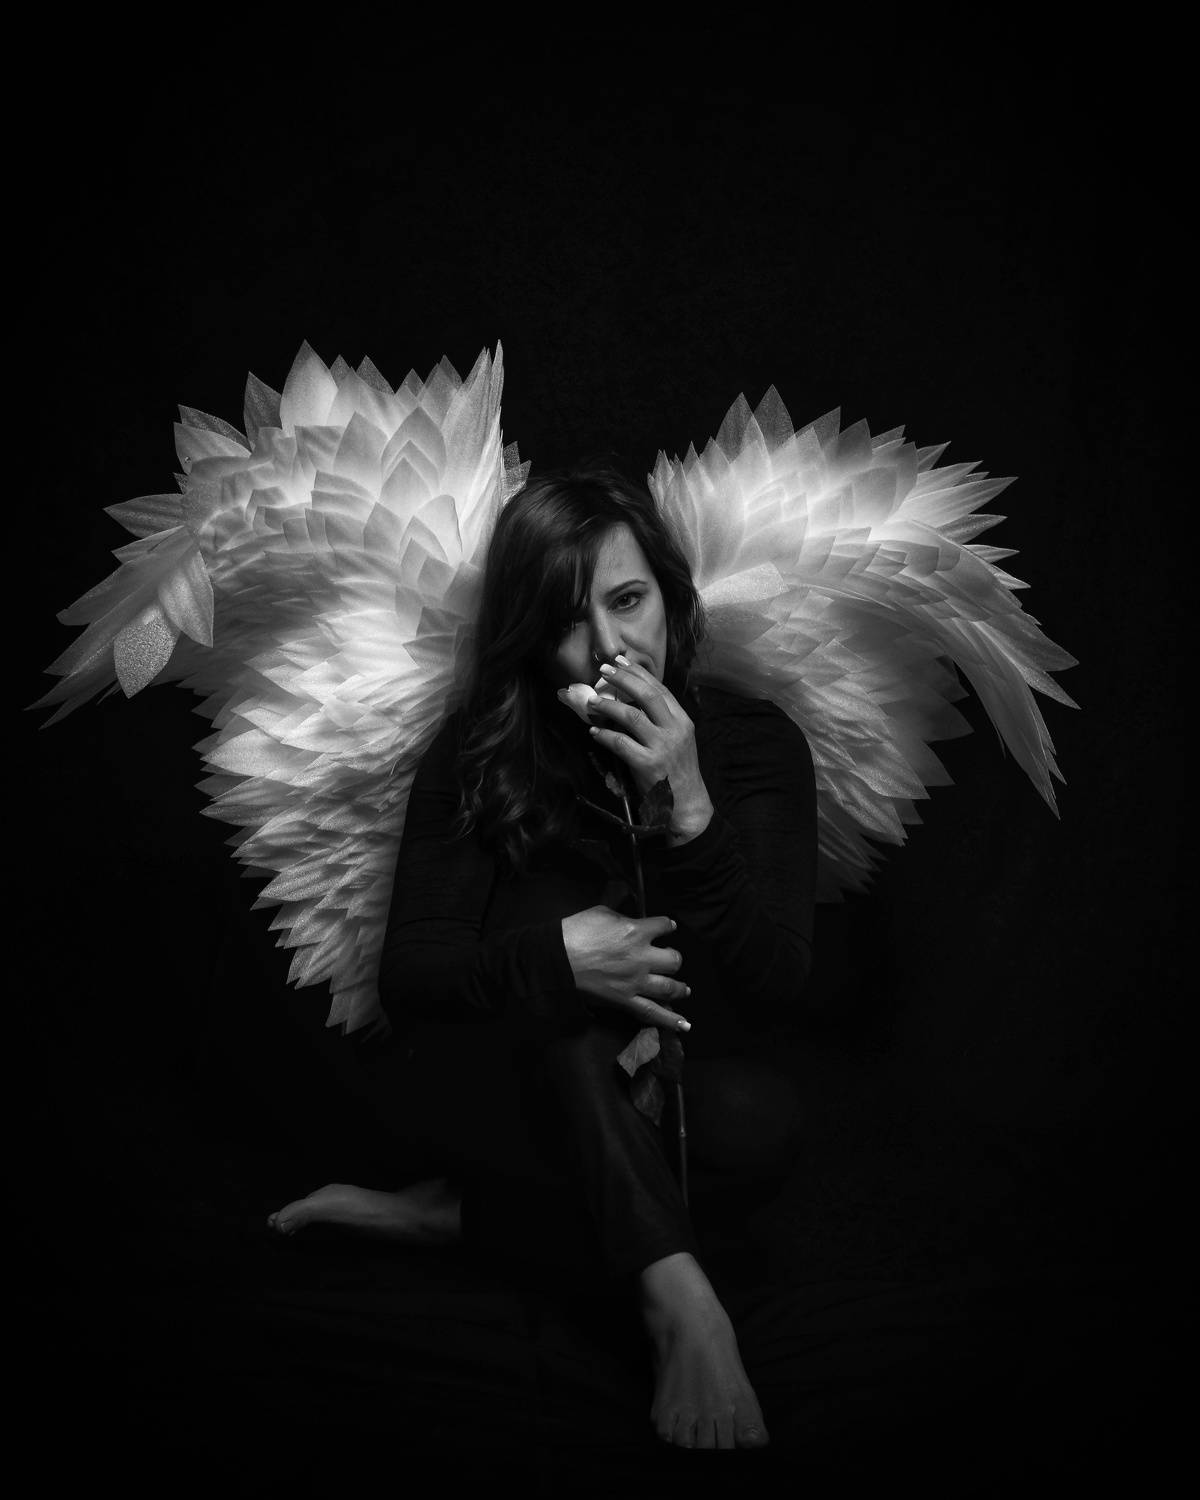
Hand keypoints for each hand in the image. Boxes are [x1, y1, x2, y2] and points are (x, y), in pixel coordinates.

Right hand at [560, 906, 691, 1031]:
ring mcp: (635, 981)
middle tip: (668, 959)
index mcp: (637, 931)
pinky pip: (652, 1013)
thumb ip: (624, 918)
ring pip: (670, 987)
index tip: (667, 928)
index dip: (667, 926)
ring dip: (679, 988)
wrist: (556, 958)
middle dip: (673, 958)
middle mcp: (642, 957)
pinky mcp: (625, 1000)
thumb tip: (632, 923)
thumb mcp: (602, 912)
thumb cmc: (576, 930)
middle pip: (674, 960)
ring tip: (683, 989)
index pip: (664, 926)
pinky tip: (685, 1025)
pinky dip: (670, 1020)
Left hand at [585, 656, 712, 818]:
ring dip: (608, 706)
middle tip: (604, 671)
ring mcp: (662, 747)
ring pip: (631, 716)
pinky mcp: (648, 764)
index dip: (639, 673)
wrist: (687, 805)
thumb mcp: (677, 740)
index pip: (660, 689)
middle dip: (623, 680)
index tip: (621, 662)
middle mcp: (674, 730)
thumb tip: (632, 699)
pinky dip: (604, 735)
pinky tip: (594, 731)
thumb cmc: (677, 772)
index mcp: (682, 721)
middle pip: (647, 695)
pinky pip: (620, 743)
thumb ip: (661, 721)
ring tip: (592, 702)